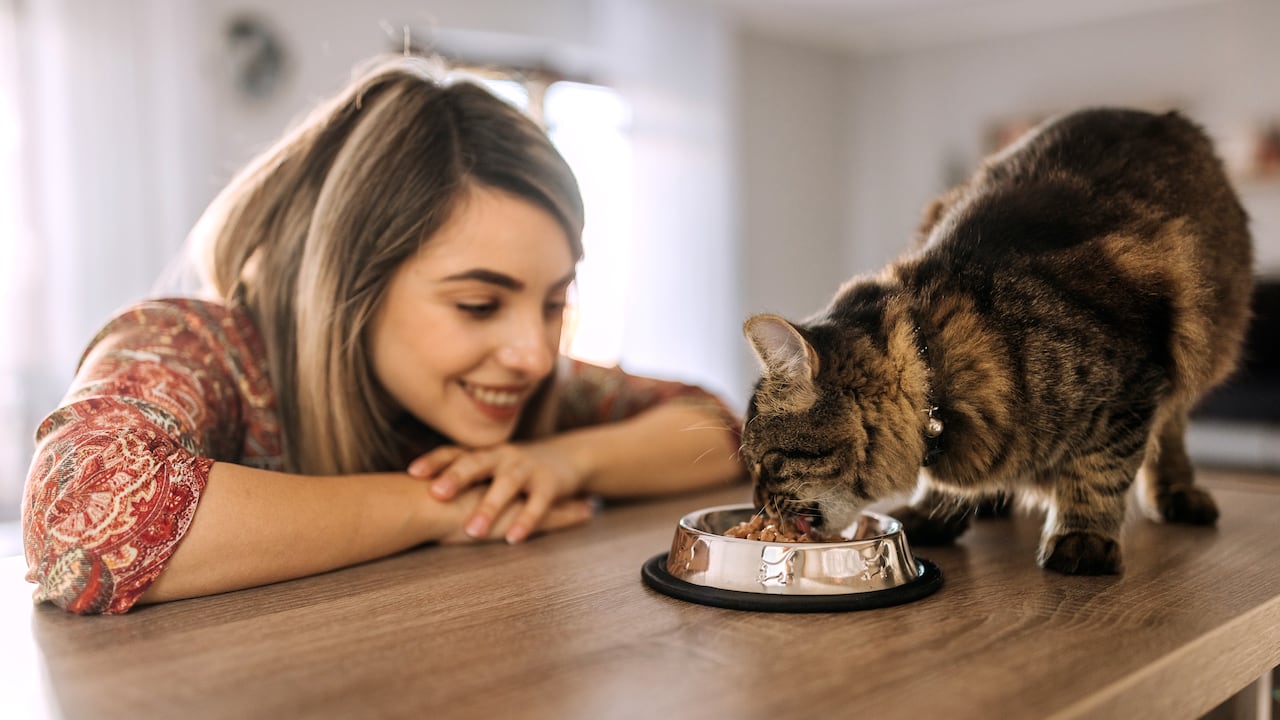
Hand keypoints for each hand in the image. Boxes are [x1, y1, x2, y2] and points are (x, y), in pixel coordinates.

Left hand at [408, 441, 586, 543]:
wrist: (568, 457)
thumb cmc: (513, 471)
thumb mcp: (486, 470)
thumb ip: (457, 481)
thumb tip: (407, 499)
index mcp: (482, 454)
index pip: (454, 453)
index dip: (433, 461)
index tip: (411, 472)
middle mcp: (502, 457)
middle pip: (476, 463)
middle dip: (456, 478)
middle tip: (436, 495)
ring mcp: (526, 469)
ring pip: (506, 485)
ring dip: (489, 507)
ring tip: (473, 531)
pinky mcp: (550, 485)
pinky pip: (537, 504)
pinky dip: (526, 521)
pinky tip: (513, 539)